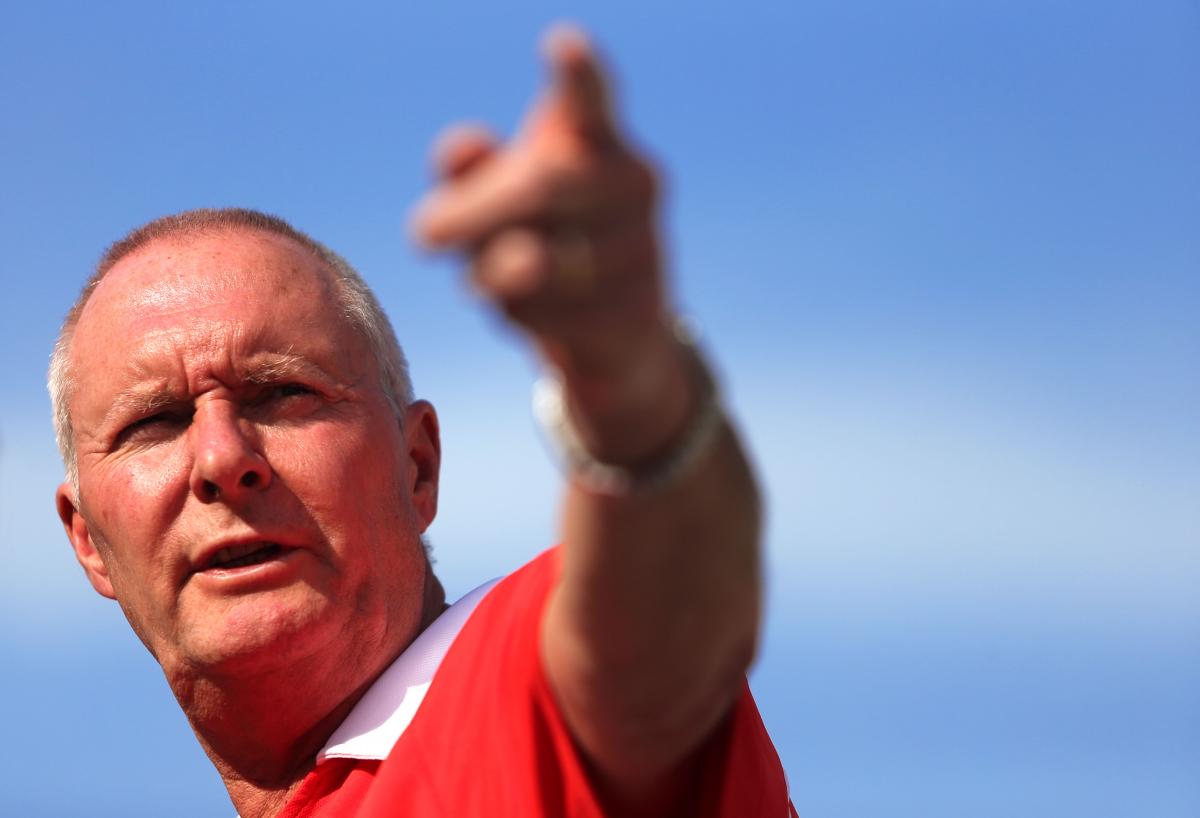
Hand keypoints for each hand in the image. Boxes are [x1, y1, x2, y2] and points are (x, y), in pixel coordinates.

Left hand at [411, 26, 670, 396]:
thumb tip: (461, 148)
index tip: (561, 42)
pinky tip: (525, 312)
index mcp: (600, 137)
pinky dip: (517, 317)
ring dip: (489, 274)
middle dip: (473, 212)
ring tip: (482, 277)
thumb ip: (473, 168)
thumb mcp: (497, 197)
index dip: (578, 73)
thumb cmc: (544, 236)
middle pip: (542, 187)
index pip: (592, 98)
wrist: (617, 329)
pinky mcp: (639, 313)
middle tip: (422, 235)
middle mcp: (635, 182)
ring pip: (540, 261)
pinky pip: (552, 317)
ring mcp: (645, 249)